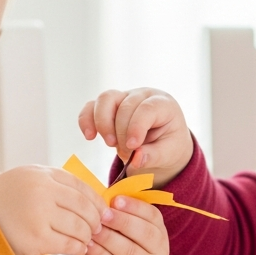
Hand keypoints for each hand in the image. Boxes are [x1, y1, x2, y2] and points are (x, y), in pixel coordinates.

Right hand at [0, 166, 103, 254]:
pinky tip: (80, 248)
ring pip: (79, 227)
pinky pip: (69, 244)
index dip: (96, 200)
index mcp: (41, 174)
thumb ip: (54, 183)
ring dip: (88, 235)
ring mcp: (39, 215)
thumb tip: (91, 195)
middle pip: (84, 207)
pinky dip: (79, 247)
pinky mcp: (35, 238)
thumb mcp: (27, 180)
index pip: (81, 186)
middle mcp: (42, 191)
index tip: (103, 211)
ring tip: (88, 239)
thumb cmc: (5, 201)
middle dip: (96, 220)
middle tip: (99, 228)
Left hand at [77, 196, 167, 254]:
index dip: (135, 206)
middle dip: (122, 221)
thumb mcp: (116, 228)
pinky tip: (88, 245)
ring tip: (92, 228)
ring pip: (129, 250)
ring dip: (108, 237)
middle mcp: (159, 253)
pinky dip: (100, 253)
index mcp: (159, 233)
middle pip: (145, 233)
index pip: (153, 216)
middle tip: (102, 214)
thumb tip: (104, 192)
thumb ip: (115, 212)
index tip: (115, 200)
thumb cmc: (111, 248)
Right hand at [78, 88, 192, 187]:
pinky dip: (86, 120)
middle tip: (127, 153)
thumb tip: (136, 159)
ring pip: (105, 99)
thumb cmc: (168, 145)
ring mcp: (123, 97)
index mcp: (163, 104)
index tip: (133, 146)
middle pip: (124, 105)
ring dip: (102, 123)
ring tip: (110, 144)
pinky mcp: (108, 106)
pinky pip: (91, 107)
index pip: (146, 109)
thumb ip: (154, 156)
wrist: (161, 144)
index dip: (137, 127)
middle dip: (121, 132)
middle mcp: (142, 95)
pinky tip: (90, 136)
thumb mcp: (169, 154)